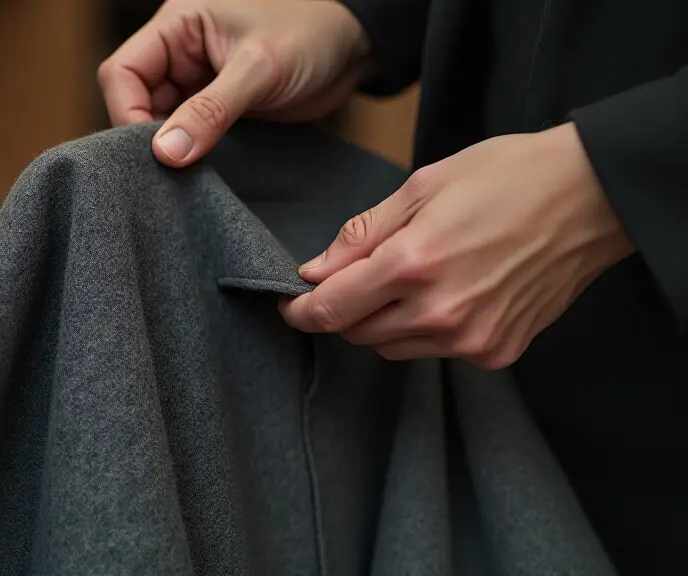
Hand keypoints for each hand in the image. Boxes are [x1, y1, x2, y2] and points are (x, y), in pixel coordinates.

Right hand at [97, 0, 371, 166]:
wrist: (358, 46)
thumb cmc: (312, 33)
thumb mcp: (259, 70)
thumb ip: (210, 110)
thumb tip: (165, 153)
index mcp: (177, 25)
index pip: (122, 72)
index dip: (127, 114)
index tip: (152, 153)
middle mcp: (180, 52)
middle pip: (135, 101)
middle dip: (148, 138)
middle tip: (168, 176)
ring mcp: (198, 82)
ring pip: (161, 123)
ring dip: (173, 151)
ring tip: (188, 179)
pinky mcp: (219, 108)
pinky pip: (191, 134)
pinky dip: (193, 155)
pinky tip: (203, 176)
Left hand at [279, 123, 634, 368]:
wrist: (592, 196)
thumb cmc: (506, 176)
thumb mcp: (422, 187)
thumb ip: (362, 236)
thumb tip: (314, 271)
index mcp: (413, 264)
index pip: (331, 309)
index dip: (301, 311)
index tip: (289, 303)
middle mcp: (439, 312)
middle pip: (357, 333)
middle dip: (344, 309)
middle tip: (354, 279)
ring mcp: (471, 338)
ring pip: (393, 347)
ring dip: (382, 322)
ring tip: (410, 279)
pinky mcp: (496, 351)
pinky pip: (436, 352)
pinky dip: (426, 330)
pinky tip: (450, 293)